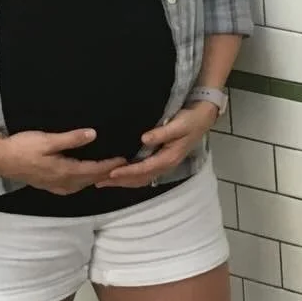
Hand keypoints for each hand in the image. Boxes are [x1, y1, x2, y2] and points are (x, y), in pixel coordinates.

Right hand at [0, 128, 127, 195]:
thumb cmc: (22, 147)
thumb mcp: (47, 140)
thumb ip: (71, 139)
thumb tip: (94, 134)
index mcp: (64, 171)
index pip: (94, 170)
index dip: (110, 165)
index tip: (125, 160)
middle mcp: (62, 181)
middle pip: (90, 180)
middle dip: (107, 174)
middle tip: (122, 168)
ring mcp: (53, 185)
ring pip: (81, 185)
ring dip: (95, 179)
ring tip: (107, 173)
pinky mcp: (46, 184)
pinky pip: (70, 187)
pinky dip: (81, 183)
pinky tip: (82, 180)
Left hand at [96, 101, 219, 188]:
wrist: (202, 118)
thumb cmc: (190, 119)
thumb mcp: (179, 124)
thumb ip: (162, 133)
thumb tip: (144, 139)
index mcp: (169, 157)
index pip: (145, 169)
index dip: (128, 172)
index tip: (111, 173)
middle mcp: (166, 165)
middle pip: (140, 179)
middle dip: (120, 182)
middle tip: (99, 182)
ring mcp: (164, 164)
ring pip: (141, 179)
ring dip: (123, 182)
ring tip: (104, 181)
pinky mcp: (162, 161)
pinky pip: (144, 174)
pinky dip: (131, 178)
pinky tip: (120, 175)